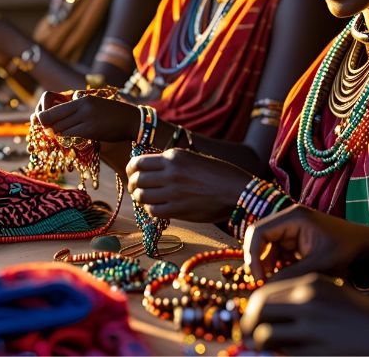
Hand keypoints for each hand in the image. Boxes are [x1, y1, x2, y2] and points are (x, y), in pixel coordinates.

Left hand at [34, 92, 138, 141]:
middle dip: (48, 129)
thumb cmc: (112, 115)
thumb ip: (76, 110)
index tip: (46, 126)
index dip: (44, 119)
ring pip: (59, 129)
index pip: (52, 108)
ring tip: (61, 138)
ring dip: (57, 135)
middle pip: (52, 119)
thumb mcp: (92, 106)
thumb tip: (55, 121)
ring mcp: (86, 118)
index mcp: (80, 99)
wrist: (132, 120)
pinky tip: (69, 141)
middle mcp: (81, 106)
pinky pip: (70, 136)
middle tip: (51, 135)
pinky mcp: (91, 130)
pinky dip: (66, 140)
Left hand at [126, 148, 249, 221]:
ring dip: (140, 198)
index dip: (131, 170)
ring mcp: (173, 191)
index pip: (138, 162)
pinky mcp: (178, 209)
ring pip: (141, 196)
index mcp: (173, 156)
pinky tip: (156, 209)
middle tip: (135, 189)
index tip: (132, 174)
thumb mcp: (192, 158)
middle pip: (136, 179)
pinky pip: (153, 210)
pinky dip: (150, 210)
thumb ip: (171, 163)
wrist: (238, 191)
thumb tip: (149, 169)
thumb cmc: (218, 174)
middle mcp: (170, 172)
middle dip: (133, 185)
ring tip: (145, 200)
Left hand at [241, 273, 368, 354]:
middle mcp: (309, 302)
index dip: (252, 308)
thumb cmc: (358, 316)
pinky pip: (286, 353)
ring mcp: (313, 328)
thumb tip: (260, 311)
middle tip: (249, 338)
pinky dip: (284, 354)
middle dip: (249, 326)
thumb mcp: (330, 294)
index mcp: (310, 284)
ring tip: (267, 348)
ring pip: (266, 334)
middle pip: (258, 311)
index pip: (264, 293)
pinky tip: (293, 353)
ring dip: (262, 343)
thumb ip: (298, 299)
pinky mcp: (317, 352)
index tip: (251, 319)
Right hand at [243, 204, 368, 283]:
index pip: (259, 231)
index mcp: (293, 217)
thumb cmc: (345, 251)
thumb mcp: (319, 265)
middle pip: (259, 239)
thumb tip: (265, 288)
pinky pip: (276, 252)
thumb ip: (291, 275)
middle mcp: (288, 219)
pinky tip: (284, 278)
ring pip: (266, 248)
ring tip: (275, 283)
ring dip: (267, 266)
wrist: (365, 245)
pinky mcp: (293, 239)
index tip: (258, 278)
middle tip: (261, 283)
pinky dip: (276, 266)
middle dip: (258, 261)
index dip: (253, 255)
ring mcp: (290, 228)